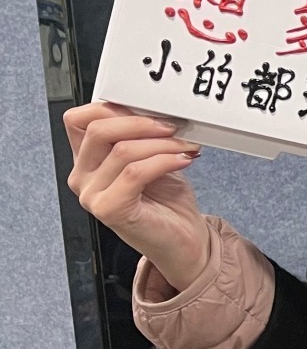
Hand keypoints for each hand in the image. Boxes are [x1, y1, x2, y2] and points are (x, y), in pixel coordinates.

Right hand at [63, 102, 209, 290]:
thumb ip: (141, 136)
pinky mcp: (109, 210)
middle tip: (173, 125)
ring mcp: (91, 195)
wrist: (184, 241)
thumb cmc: (167, 201)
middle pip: (98, 130)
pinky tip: (183, 160)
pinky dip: (164, 161)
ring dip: (162, 143)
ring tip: (187, 146)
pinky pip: (135, 173)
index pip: (78, 120)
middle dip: (141, 122)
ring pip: (122, 150)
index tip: (146, 108)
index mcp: (86, 160)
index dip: (110, 108)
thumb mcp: (151, 158)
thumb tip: (155, 107)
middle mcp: (81, 176)